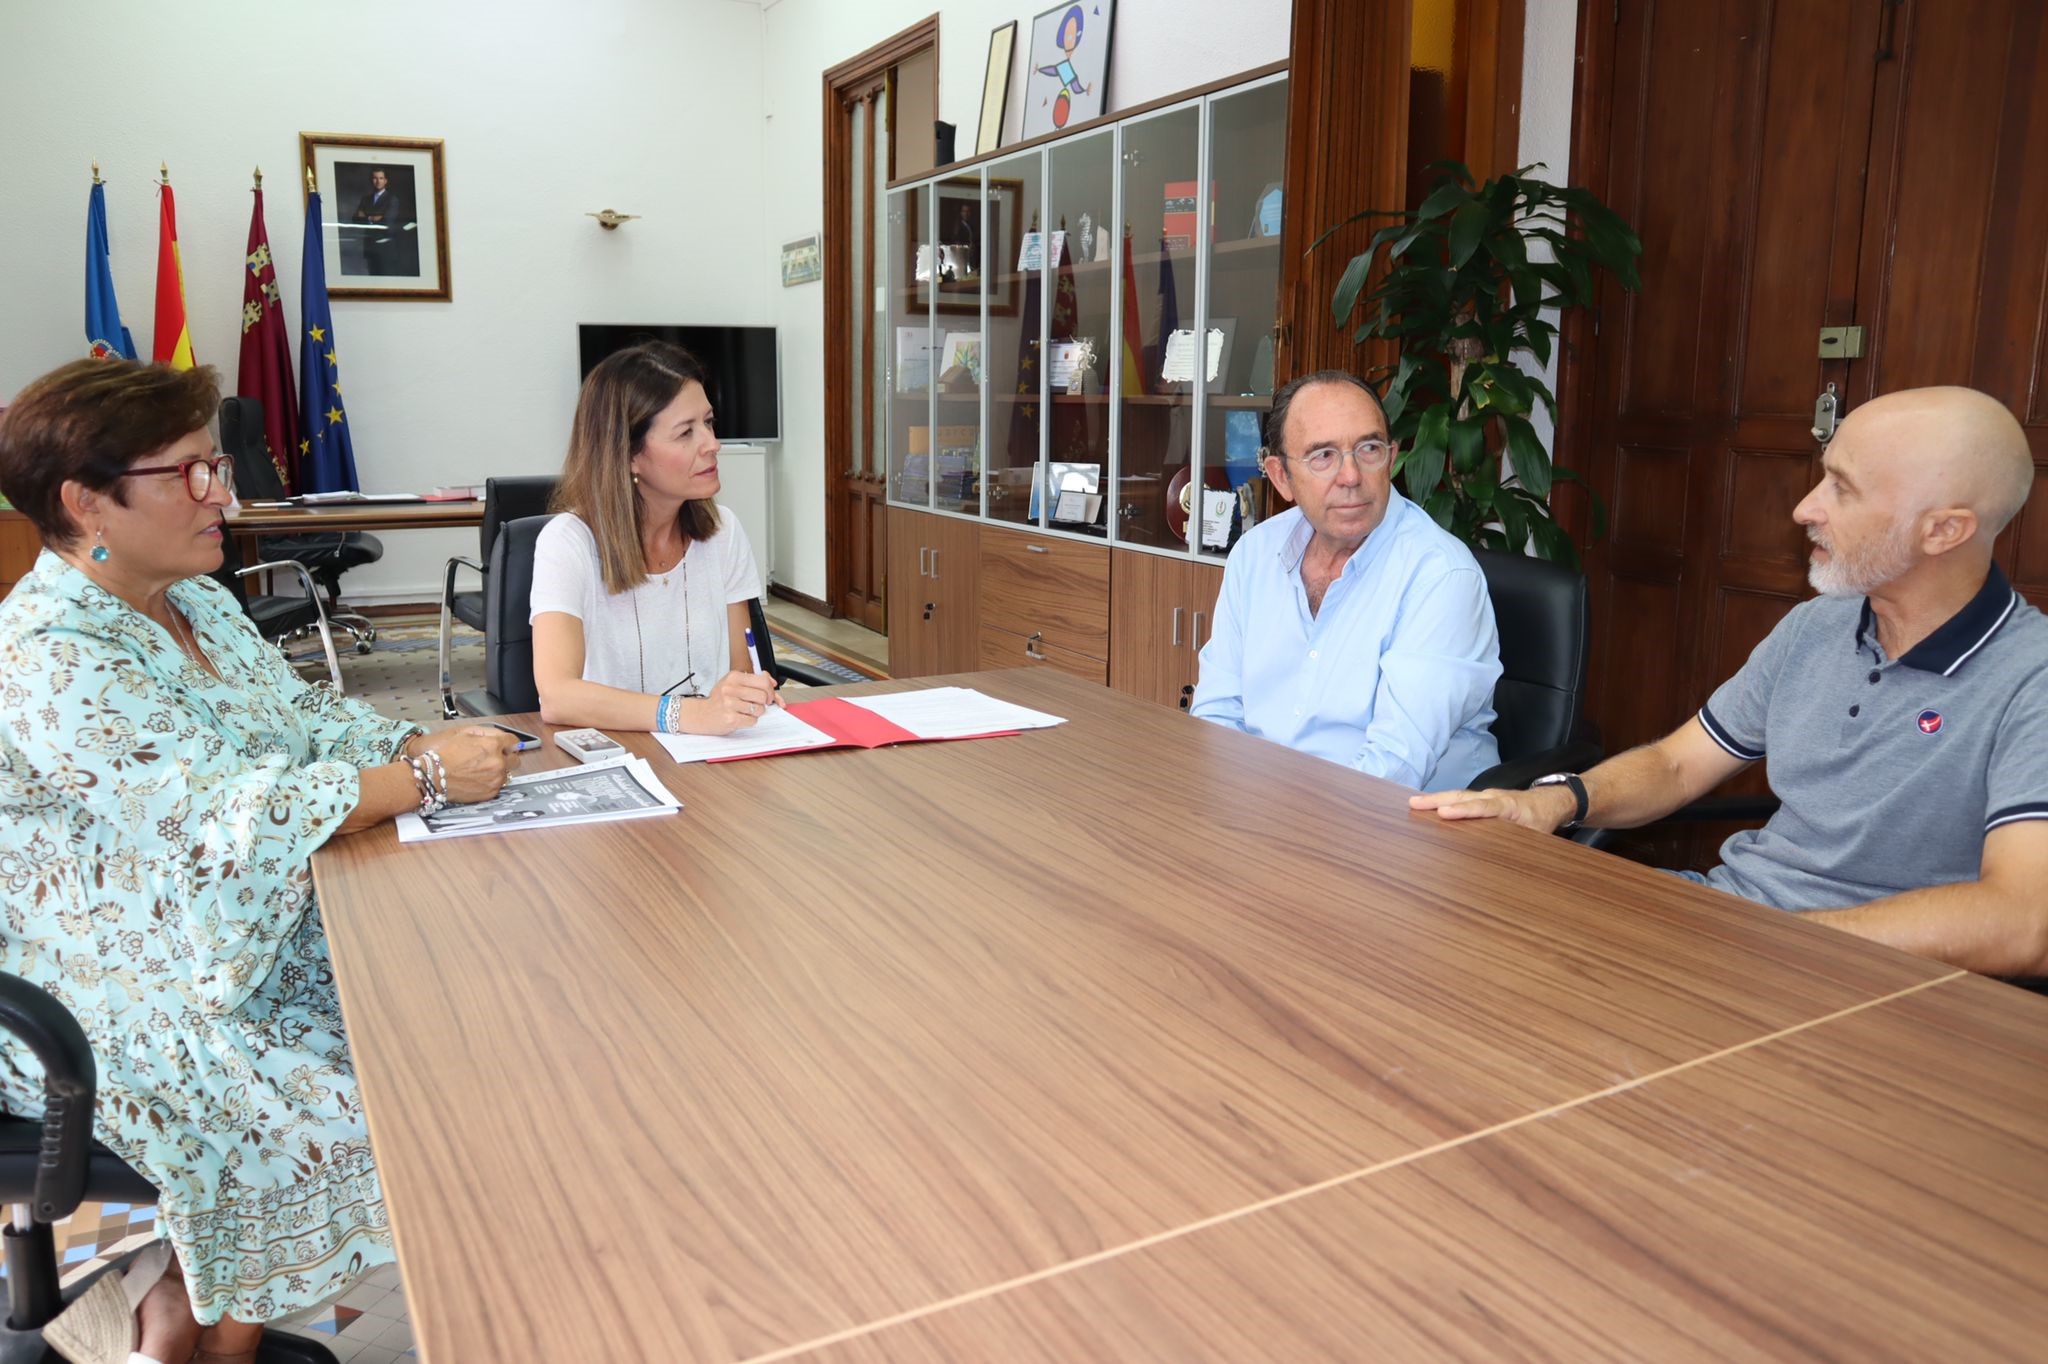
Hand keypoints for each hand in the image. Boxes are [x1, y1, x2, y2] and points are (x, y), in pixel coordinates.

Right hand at [419, 727, 517, 802]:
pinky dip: (490, 782)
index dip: (508, 742)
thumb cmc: (445, 755)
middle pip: (515, 759)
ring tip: (479, 769)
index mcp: (492, 745)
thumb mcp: (465, 733)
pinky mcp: (491, 792)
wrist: (433, 776)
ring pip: (506, 773)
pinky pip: (498, 785)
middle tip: (492, 758)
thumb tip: (503, 736)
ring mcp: (495, 779)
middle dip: (506, 757)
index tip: (506, 745)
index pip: (514, 741)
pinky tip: (476, 779)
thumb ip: (489, 733)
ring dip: (497, 770)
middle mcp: (497, 763)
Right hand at [695, 670, 779, 734]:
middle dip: (764, 703)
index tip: (769, 696)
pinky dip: (750, 721)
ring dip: (756, 713)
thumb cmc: (720, 699)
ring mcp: (730, 704)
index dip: (771, 690)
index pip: (763, 681)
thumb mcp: (734, 683)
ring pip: (759, 709)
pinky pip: (752, 721)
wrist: (701, 714)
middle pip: (763, 696)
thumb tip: (772, 682)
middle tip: (757, 704)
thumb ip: (754, 681)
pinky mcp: (730, 718)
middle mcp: (730, 689)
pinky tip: (740, 717)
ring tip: (744, 711)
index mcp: (734, 677)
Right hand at [1408, 783, 1577, 833]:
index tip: (1443, 813)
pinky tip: (1428, 806)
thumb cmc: (1542, 821)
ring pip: (1459, 796)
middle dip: (1438, 800)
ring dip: (1436, 799)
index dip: (1463, 811)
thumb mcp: (1537, 837)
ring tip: (1413, 804)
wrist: (1551, 802)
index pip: (1483, 808)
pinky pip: (1461, 799)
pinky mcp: (1482, 799)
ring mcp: (1486, 796)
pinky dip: (1444, 800)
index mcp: (1508, 807)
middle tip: (1414, 804)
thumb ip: (1521, 847)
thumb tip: (1506, 871)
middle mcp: (1493, 797)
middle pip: (1463, 796)